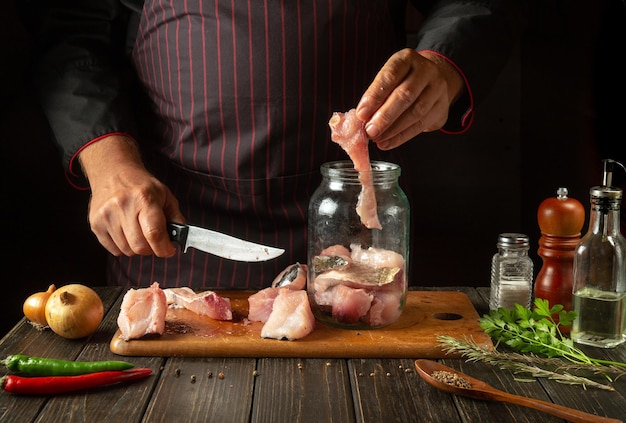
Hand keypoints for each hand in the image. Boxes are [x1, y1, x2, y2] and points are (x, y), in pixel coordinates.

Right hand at [78, 135, 184, 256]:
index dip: (164, 248)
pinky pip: (113, 250)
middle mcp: (123, 206)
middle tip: (154, 240)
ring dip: (136, 247)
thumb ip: (176, 218)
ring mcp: (106, 216)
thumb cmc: (142, 186)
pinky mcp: (95, 224)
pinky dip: (123, 246)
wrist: (113, 172)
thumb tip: (180, 239)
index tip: (169, 250)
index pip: (154, 233)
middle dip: (151, 249)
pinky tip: (125, 231)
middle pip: (139, 247)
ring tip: (138, 231)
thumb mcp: (165, 195)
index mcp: (144, 199)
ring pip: (126, 251)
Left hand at [356, 48, 463, 149]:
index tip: (361, 113)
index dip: (375, 96)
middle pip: (405, 94)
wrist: (433, 80)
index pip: (390, 75)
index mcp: (407, 59)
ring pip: (416, 112)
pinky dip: (402, 136)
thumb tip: (363, 118)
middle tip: (370, 131)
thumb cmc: (403, 81)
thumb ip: (377, 95)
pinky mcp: (442, 108)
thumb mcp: (390, 79)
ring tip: (377, 138)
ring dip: (393, 129)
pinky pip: (421, 125)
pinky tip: (388, 142)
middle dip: (385, 116)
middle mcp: (426, 71)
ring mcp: (437, 89)